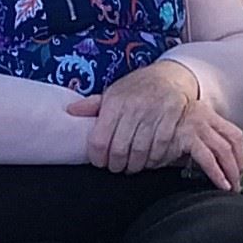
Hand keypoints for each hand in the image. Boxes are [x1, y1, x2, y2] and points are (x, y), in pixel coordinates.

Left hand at [67, 61, 198, 175]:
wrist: (172, 75)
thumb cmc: (139, 87)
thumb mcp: (114, 92)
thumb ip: (93, 105)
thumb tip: (70, 111)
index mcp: (115, 102)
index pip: (99, 140)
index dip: (97, 157)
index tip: (99, 161)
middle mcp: (133, 107)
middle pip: (119, 149)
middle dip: (116, 164)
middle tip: (115, 167)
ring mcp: (154, 114)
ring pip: (140, 152)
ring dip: (134, 165)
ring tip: (131, 166)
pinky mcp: (171, 120)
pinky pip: (160, 148)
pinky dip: (153, 160)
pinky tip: (148, 161)